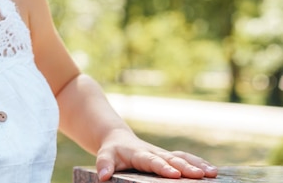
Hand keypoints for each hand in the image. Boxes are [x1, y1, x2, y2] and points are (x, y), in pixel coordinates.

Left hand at [95, 130, 217, 180]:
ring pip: (182, 157)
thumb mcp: (104, 156)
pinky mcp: (168, 156)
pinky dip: (198, 163)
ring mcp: (163, 154)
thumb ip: (104, 165)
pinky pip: (185, 158)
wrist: (118, 138)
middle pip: (172, 159)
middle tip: (200, 175)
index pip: (152, 161)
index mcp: (139, 153)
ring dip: (197, 164)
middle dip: (186, 167)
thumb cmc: (112, 151)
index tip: (174, 173)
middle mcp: (154, 152)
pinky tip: (212, 171)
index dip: (163, 167)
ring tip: (212, 173)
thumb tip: (103, 177)